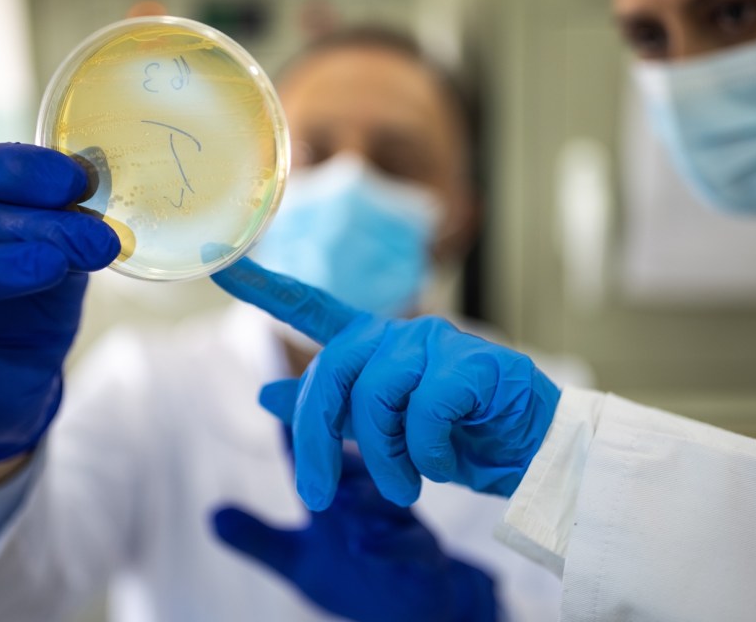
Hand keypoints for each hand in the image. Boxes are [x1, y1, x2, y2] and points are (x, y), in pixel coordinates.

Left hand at [211, 258, 560, 509]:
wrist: (537, 456)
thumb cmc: (461, 440)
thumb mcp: (384, 433)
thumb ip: (330, 410)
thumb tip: (267, 392)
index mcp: (375, 346)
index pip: (311, 307)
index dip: (264, 285)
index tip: (219, 260)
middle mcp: (400, 334)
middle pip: (331, 373)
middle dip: (316, 439)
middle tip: (317, 496)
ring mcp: (437, 343)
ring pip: (376, 396)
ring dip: (385, 458)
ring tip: (408, 486)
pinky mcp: (473, 364)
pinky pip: (424, 413)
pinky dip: (427, 454)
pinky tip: (447, 463)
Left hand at [213, 444, 497, 621]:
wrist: (412, 607)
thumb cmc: (351, 571)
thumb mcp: (295, 559)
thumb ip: (257, 538)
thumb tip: (210, 514)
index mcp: (339, 486)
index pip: (313, 452)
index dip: (295, 428)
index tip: (273, 401)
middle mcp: (370, 495)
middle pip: (354, 464)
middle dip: (334, 453)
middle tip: (314, 447)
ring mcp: (400, 522)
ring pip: (385, 499)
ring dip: (364, 497)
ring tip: (342, 500)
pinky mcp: (424, 554)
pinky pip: (411, 543)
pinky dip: (389, 543)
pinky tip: (364, 546)